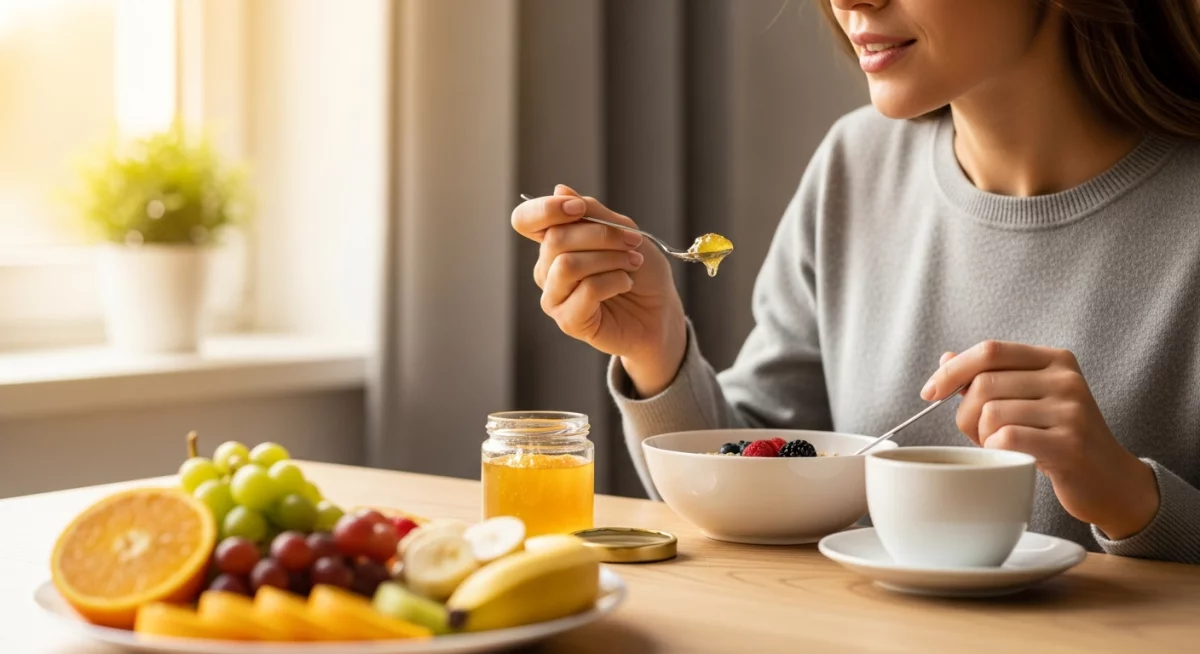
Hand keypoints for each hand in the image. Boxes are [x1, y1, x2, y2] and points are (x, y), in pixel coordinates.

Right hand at [511, 185, 686, 395]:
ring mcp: (555, 296)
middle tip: (634, 241)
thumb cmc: (642, 271)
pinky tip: (625, 283)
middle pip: (555, 239)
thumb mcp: (624, 231)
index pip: (525, 220)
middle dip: (601, 235)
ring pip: (568, 265)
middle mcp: (548, 269)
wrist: (661, 310)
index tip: (578, 208)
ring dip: (609, 259)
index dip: (545, 209)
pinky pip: (586, 290)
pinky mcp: (569, 321)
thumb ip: (593, 212)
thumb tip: (559, 190)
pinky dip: (614, 281)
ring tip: (633, 263)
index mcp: (555, 242)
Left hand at [921, 341, 1159, 539]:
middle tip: (979, 434)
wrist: (1111, 481)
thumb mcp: (1029, 400)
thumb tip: (946, 359)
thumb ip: (990, 378)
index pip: (990, 350)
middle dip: (966, 414)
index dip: (952, 370)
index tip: (930, 392)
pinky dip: (995, 450)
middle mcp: (1066, 379)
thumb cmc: (1059, 438)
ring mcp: (1071, 410)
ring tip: (1002, 446)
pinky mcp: (1069, 444)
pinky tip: (1011, 457)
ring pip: (991, 413)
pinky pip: (1006, 438)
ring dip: (982, 436)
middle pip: (983, 384)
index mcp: (1055, 359)